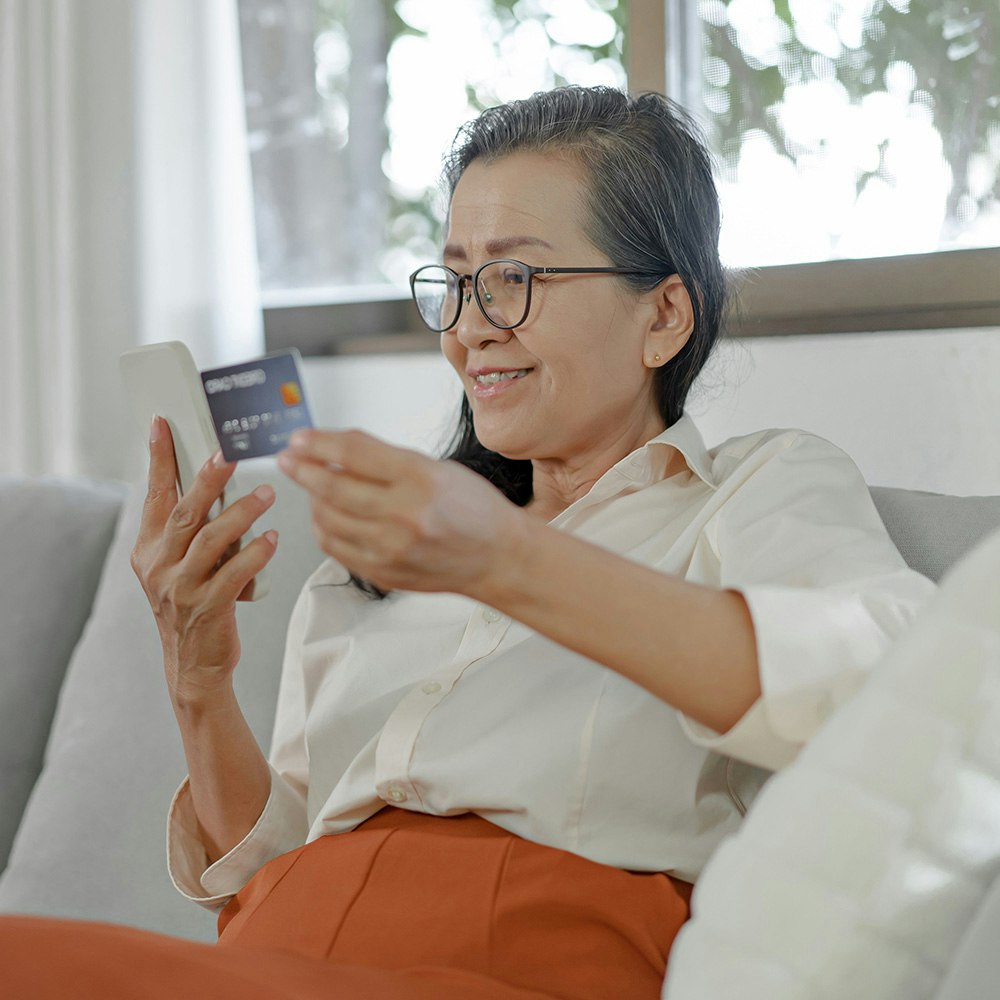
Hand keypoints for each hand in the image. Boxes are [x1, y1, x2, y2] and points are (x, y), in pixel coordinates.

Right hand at [131, 417, 278, 703]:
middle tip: (229, 453)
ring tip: (267, 495)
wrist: (194, 665)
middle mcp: (159, 566)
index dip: (159, 459)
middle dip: (208, 479)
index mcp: (149, 549)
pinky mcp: (208, 607)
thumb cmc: (194, 606)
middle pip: (185, 511)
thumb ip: (193, 530)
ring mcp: (181, 588)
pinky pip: (234, 572)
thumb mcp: (180, 565)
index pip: (153, 495)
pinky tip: (271, 537)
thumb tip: (219, 485)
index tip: (162, 424)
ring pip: (211, 539)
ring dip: (242, 512)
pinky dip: (255, 552)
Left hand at [277, 429, 522, 595]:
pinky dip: (324, 528)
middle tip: (288, 460)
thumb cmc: (472, 509)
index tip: (299, 438)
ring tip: (314, 487)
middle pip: (333, 488)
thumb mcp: (436, 468)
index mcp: (422, 480)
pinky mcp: (384, 573)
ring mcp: (393, 550)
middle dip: (302, 469)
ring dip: (312, 499)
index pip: (355, 454)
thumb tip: (334, 447)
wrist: (497, 558)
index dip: (319, 443)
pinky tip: (327, 516)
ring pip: (328, 520)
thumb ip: (385, 458)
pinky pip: (336, 548)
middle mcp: (406, 516)